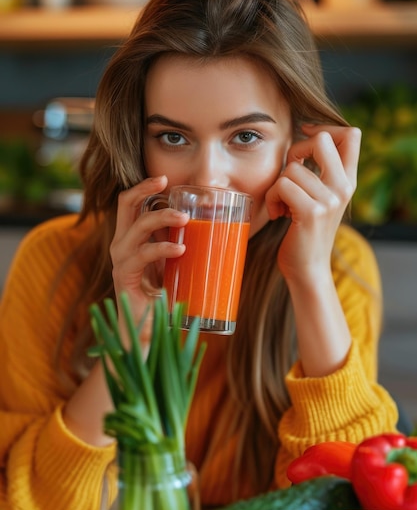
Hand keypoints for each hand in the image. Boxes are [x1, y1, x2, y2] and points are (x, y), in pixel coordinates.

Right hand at [110, 175, 188, 343]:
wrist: (149, 330)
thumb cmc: (164, 296)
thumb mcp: (175, 264)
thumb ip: (184, 245)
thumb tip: (220, 230)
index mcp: (132, 237)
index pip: (130, 203)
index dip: (144, 186)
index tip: (166, 178)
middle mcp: (122, 244)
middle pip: (125, 204)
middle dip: (145, 189)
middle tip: (168, 184)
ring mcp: (121, 260)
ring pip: (137, 227)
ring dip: (161, 218)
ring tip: (184, 219)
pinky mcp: (124, 278)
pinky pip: (140, 256)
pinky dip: (161, 249)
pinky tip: (180, 250)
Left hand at [265, 124, 360, 283]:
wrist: (307, 269)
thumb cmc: (305, 232)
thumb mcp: (320, 198)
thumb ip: (320, 172)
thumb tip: (305, 137)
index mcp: (348, 181)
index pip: (351, 135)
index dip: (325, 127)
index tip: (305, 135)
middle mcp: (343, 188)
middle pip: (322, 140)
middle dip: (296, 151)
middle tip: (289, 174)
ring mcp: (329, 200)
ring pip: (292, 167)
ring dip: (277, 186)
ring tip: (282, 205)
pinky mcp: (311, 212)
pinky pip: (282, 185)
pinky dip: (272, 198)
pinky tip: (278, 214)